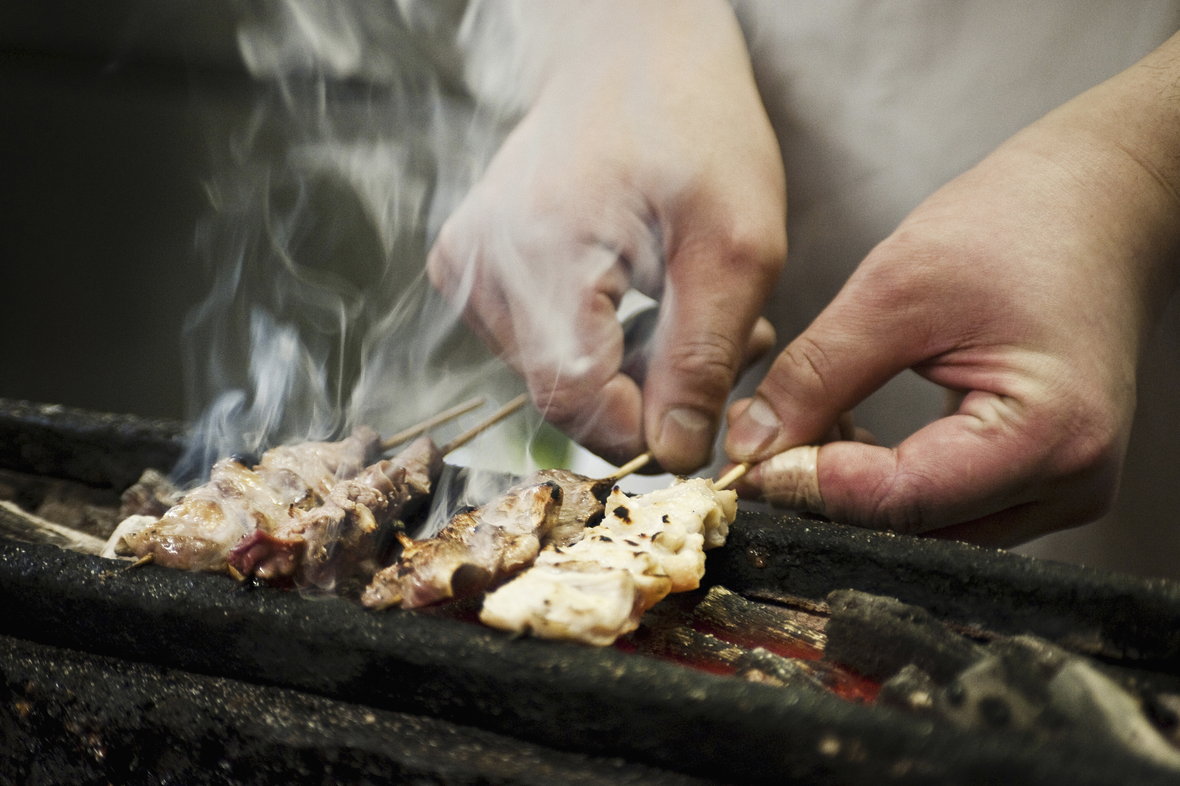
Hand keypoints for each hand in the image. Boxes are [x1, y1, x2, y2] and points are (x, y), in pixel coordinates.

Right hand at [427, 0, 784, 471]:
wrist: (629, 54)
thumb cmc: (692, 125)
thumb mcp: (735, 243)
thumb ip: (704, 358)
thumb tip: (680, 454)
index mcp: (536, 252)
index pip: (575, 401)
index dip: (647, 430)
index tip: (711, 416)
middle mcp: (478, 266)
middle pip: (564, 395)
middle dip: (650, 396)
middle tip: (727, 347)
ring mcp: (465, 268)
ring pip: (555, 376)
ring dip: (631, 371)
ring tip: (689, 311)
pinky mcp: (471, 270)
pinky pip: (539, 345)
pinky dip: (601, 343)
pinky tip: (643, 299)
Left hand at [726, 33, 1179, 544]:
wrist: (1098, 204)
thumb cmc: (1019, 225)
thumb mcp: (895, 289)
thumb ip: (818, 375)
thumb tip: (751, 446)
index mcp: (1047, 435)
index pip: (903, 499)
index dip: (812, 485)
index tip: (749, 458)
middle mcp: (1068, 483)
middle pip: (914, 527)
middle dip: (828, 492)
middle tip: (765, 442)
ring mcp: (1059, 488)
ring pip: (925, 526)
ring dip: (854, 491)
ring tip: (811, 423)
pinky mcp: (1038, 477)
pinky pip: (946, 506)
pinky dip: (887, 481)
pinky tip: (850, 432)